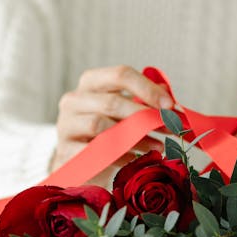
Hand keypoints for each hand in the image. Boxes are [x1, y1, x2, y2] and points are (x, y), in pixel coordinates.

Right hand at [50, 65, 172, 179]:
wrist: (77, 162)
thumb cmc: (105, 130)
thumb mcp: (123, 111)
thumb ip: (143, 99)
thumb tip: (167, 94)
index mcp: (90, 82)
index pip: (120, 75)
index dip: (148, 89)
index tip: (170, 105)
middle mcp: (74, 100)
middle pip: (112, 102)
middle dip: (145, 115)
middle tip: (170, 127)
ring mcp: (66, 126)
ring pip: (102, 126)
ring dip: (135, 137)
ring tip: (158, 146)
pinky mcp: (65, 152)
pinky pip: (95, 151)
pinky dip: (119, 155)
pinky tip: (136, 159)